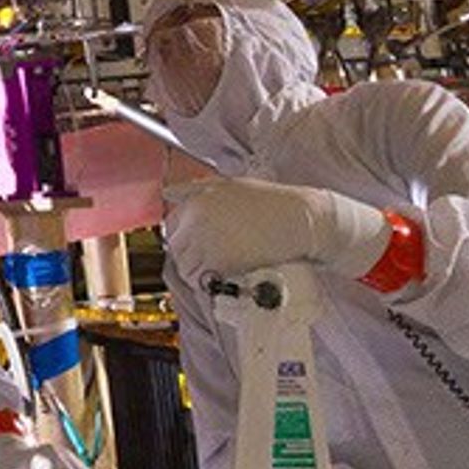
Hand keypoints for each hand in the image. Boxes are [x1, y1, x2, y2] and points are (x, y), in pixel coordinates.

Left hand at [159, 175, 387, 285]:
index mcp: (198, 200)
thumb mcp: (231, 185)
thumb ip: (197, 189)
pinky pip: (202, 280)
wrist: (300, 219)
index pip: (170, 226)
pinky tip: (225, 277)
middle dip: (190, 256)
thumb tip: (168, 192)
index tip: (197, 245)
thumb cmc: (270, 202)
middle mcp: (197, 219)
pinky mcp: (221, 262)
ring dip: (198, 272)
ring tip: (220, 270)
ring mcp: (207, 241)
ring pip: (186, 267)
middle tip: (211, 260)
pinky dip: (210, 283)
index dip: (184, 238)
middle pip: (177, 248)